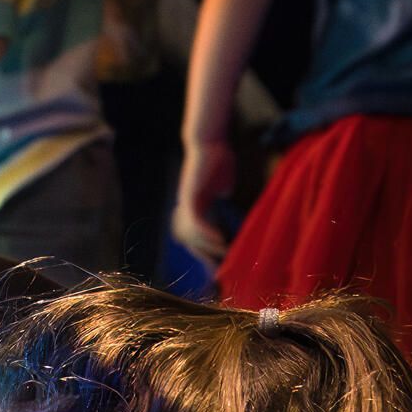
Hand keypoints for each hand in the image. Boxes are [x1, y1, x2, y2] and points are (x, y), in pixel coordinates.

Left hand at [171, 137, 234, 265]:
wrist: (209, 140)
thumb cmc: (218, 157)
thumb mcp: (222, 180)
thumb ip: (221, 191)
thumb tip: (224, 197)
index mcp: (195, 206)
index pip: (195, 236)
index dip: (205, 252)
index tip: (218, 267)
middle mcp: (186, 207)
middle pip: (189, 241)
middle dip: (203, 257)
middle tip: (218, 271)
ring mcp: (186, 202)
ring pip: (190, 234)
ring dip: (205, 247)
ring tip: (222, 253)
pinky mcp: (191, 196)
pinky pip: (195, 221)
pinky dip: (206, 232)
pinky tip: (219, 240)